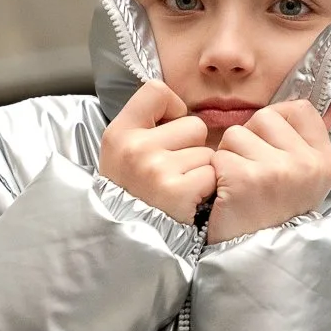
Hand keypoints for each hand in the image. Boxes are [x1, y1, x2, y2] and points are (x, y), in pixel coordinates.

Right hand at [99, 80, 216, 223]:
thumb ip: (146, 125)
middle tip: (174, 171)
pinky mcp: (177, 191)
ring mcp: (156, 169)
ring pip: (207, 152)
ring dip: (200, 171)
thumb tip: (181, 106)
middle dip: (192, 147)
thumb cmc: (132, 192)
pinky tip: (189, 199)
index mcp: (119, 133)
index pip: (156, 91)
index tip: (168, 128)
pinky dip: (206, 189)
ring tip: (179, 187)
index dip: (172, 109)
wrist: (126, 240)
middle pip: (194, 125)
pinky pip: (211, 175)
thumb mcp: (122, 153)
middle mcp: (135, 148)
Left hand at [206, 100, 330, 243]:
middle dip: (249, 140)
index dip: (277, 121)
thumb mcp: (305, 180)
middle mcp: (305, 164)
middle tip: (253, 173)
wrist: (255, 262)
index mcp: (324, 160)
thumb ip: (310, 142)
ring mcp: (276, 171)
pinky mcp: (244, 180)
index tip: (271, 146)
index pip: (299, 109)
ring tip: (239, 186)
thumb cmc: (275, 217)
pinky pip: (219, 156)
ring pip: (236, 134)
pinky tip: (226, 195)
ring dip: (229, 157)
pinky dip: (215, 175)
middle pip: (264, 117)